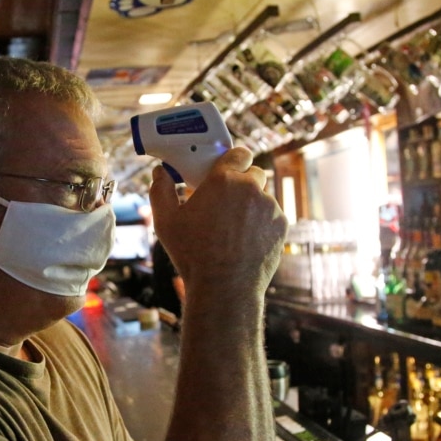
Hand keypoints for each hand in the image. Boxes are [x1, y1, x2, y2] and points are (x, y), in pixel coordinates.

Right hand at [148, 147, 287, 292]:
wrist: (225, 287)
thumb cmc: (192, 254)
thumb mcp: (166, 222)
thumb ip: (160, 191)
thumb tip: (159, 172)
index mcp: (223, 180)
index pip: (239, 152)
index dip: (235, 158)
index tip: (228, 167)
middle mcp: (250, 188)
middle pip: (254, 173)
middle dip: (243, 182)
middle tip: (228, 199)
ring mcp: (270, 207)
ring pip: (264, 196)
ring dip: (253, 204)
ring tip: (236, 226)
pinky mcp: (281, 226)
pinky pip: (273, 216)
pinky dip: (263, 223)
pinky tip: (247, 239)